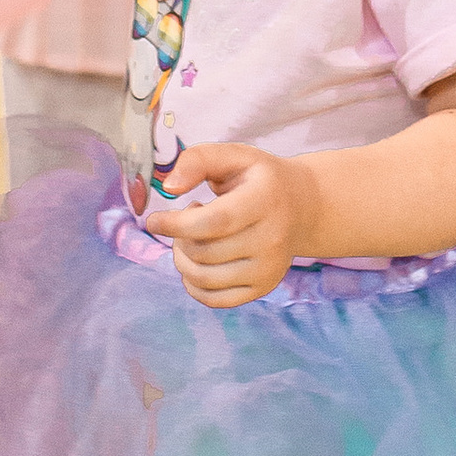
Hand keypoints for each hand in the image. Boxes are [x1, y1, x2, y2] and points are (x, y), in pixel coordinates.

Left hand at [153, 143, 316, 307]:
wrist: (302, 206)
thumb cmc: (259, 179)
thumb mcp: (234, 156)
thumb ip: (198, 160)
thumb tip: (169, 186)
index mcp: (264, 200)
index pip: (214, 222)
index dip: (176, 224)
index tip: (153, 220)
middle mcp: (272, 239)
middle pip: (204, 253)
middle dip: (179, 237)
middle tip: (188, 219)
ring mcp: (269, 268)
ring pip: (204, 278)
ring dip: (183, 260)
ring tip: (193, 238)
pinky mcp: (263, 288)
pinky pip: (214, 299)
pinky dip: (193, 284)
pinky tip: (197, 261)